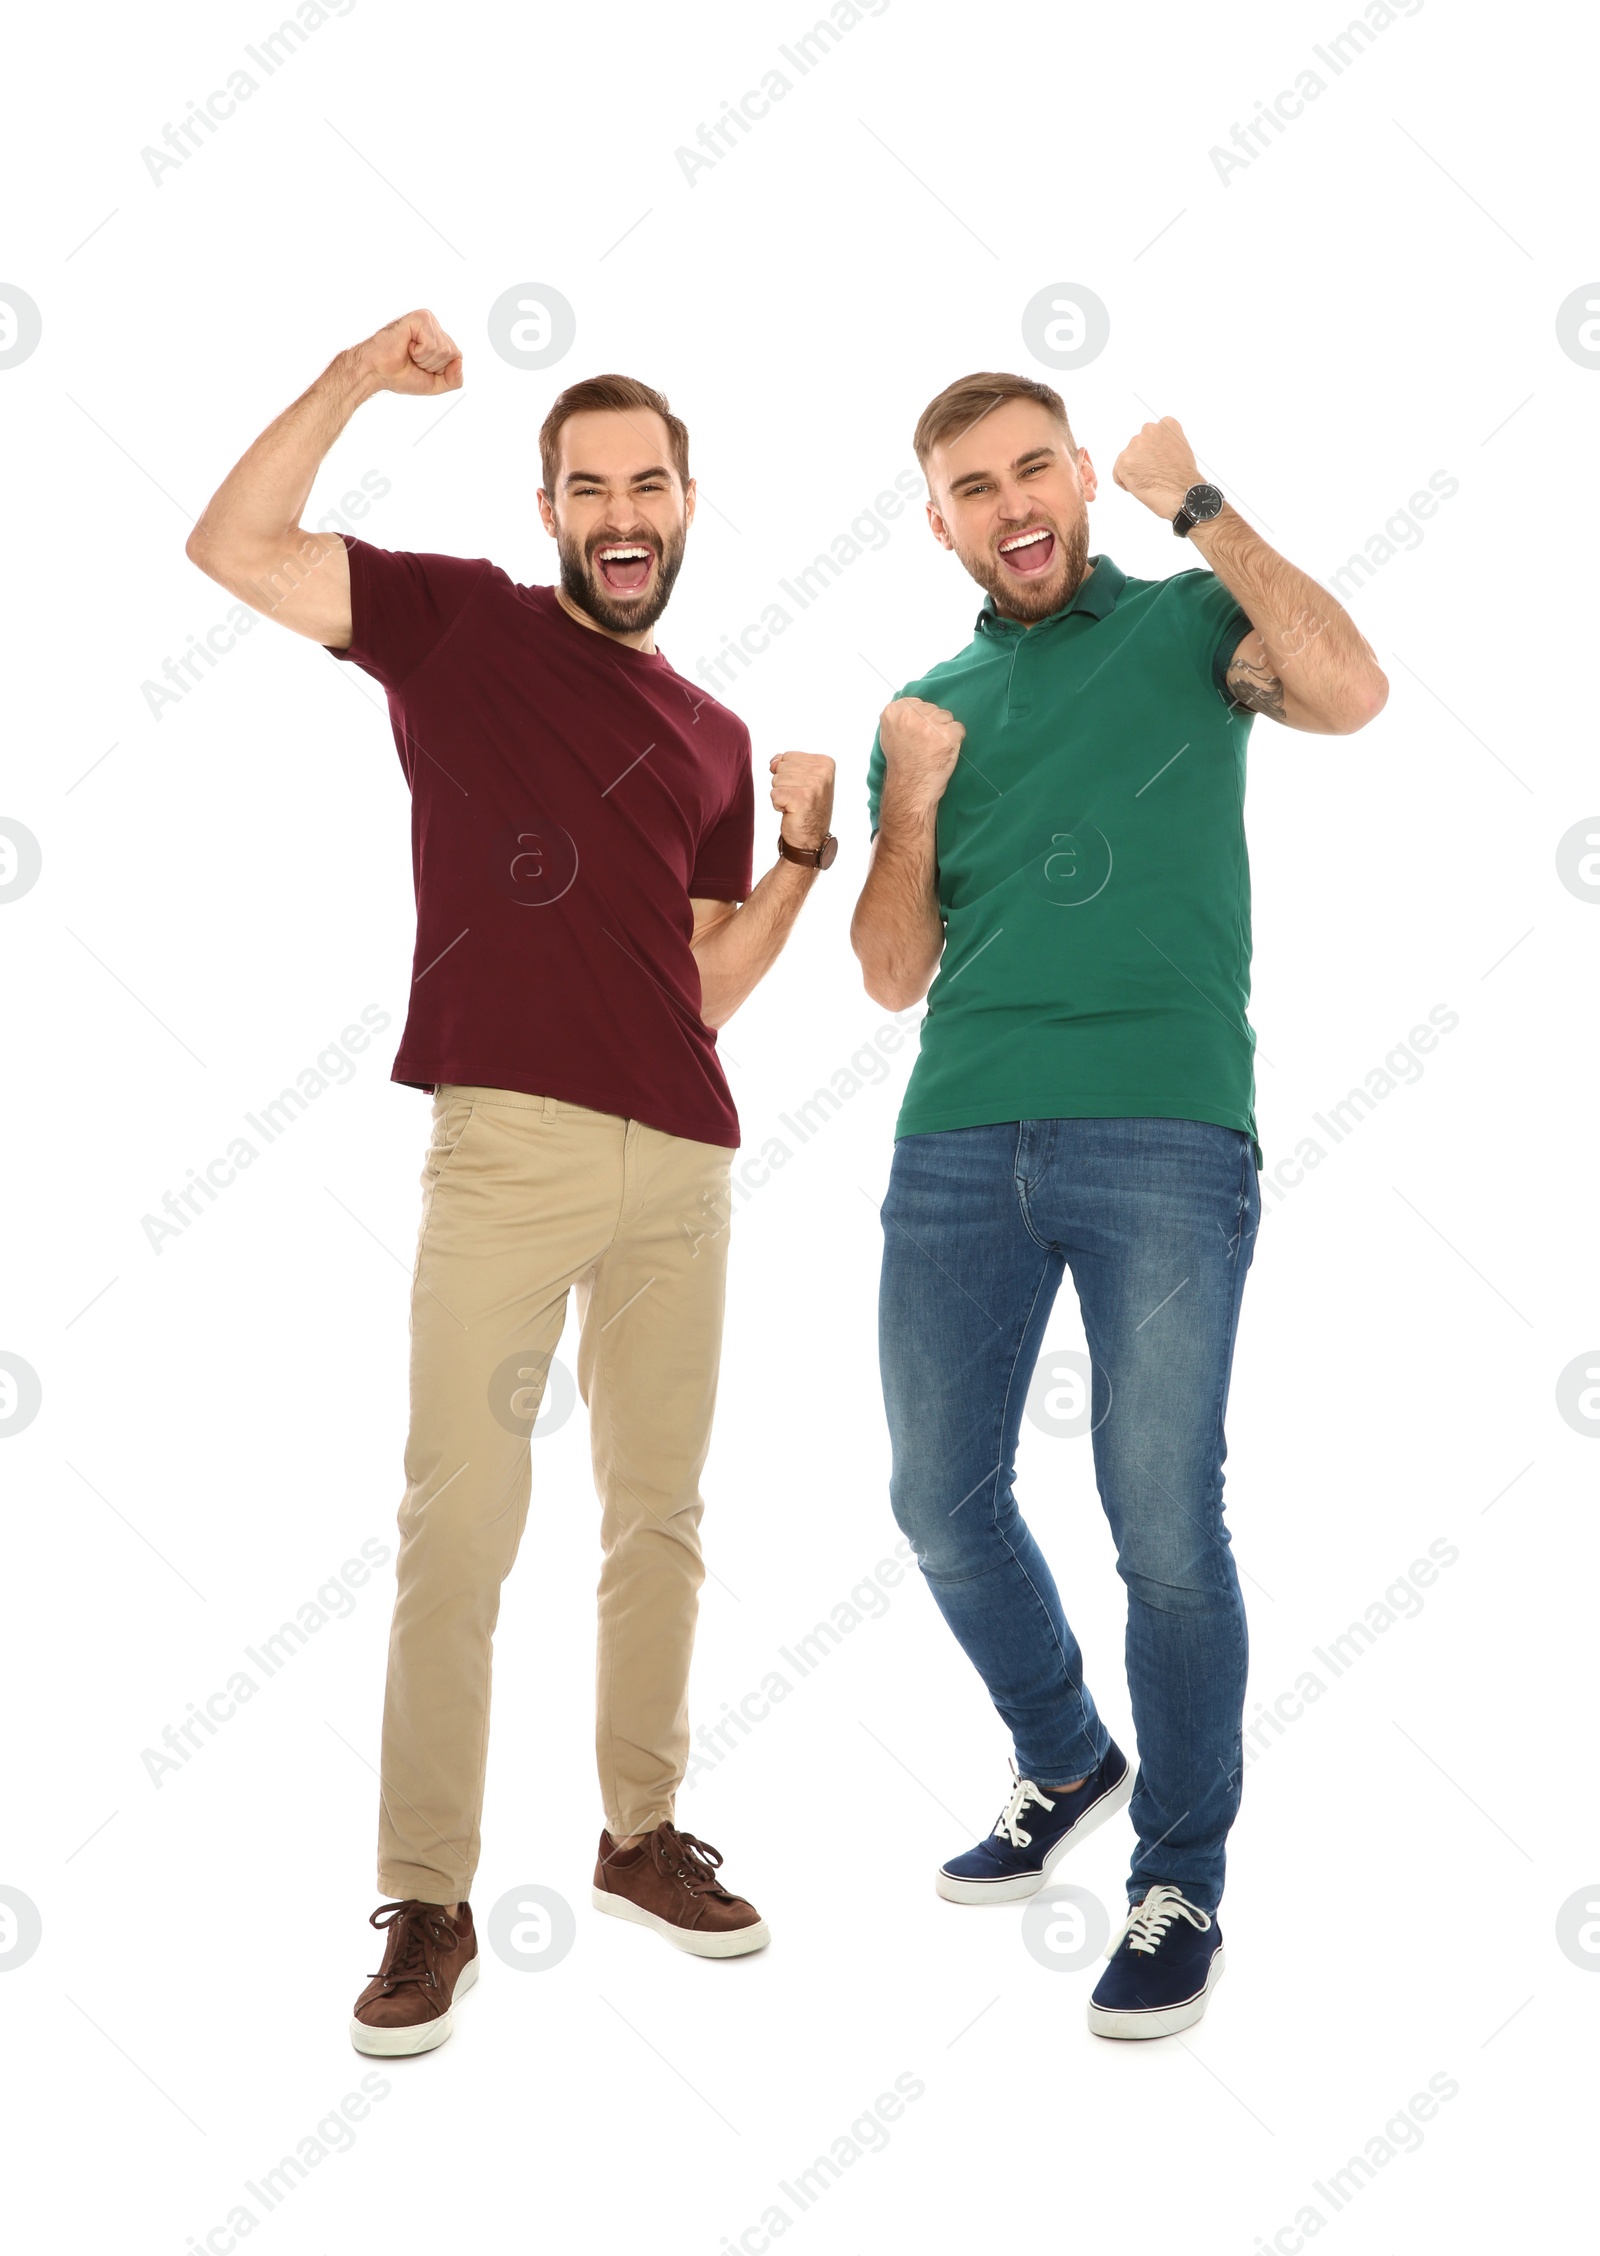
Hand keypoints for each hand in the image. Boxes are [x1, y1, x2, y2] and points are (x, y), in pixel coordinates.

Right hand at [355, 309, 462, 397]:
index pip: (457, 358)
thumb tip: (459, 362)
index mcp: (440, 338)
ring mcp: (428, 320)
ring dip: (424, 360)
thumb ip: (454, 380)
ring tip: (408, 354)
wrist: (377, 372)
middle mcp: (435, 326)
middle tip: (412, 360)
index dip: (440, 371)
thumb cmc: (401, 375)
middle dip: (432, 366)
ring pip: (444, 350)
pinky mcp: (419, 318)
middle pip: (453, 354)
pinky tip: (406, 347)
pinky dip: (418, 353)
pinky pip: (432, 345)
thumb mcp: (435, 384)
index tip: (420, 367)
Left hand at [770, 751, 835, 850]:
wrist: (810, 838)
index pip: (788, 756)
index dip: (788, 774)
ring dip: (781, 795)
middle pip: (781, 767)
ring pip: (776, 780)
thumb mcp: (801, 778)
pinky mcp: (802, 798)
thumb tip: (773, 762)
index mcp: (826, 763)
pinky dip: (778, 805)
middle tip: (797, 798)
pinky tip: (791, 812)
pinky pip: (774, 794)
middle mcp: (823, 772)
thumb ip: (786, 763)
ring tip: (795, 805)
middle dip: (783, 784)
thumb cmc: (806, 808)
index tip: (801, 789)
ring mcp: (815, 785)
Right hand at [879, 697, 962, 812]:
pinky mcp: (947, 735)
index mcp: (893, 712)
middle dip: (933, 724)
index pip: (918, 703)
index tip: (915, 735)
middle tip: (924, 745)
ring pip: (947, 717)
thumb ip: (900, 717)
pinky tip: (943, 752)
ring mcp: (929, 724)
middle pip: (933, 709)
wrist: (911, 787)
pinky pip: (959, 729)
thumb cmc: (903, 764)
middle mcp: (910, 715)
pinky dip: (956, 741)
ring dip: (944, 732)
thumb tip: (916, 706)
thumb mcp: (889, 734)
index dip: (920, 720)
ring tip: (933, 750)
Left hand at [1112, 416, 1201, 520]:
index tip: (1161, 462)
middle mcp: (1149, 430)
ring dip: (1134, 469)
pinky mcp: (1124, 461)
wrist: (1182, 494)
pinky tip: (1139, 487)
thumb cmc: (1184, 477)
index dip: (1155, 451)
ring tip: (1149, 481)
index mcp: (1166, 424)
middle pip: (1139, 445)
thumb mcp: (1181, 448)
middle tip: (1155, 473)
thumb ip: (1166, 442)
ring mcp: (1135, 445)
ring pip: (1128, 458)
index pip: (1153, 434)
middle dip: (1143, 459)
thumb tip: (1154, 448)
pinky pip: (1118, 473)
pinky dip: (1125, 482)